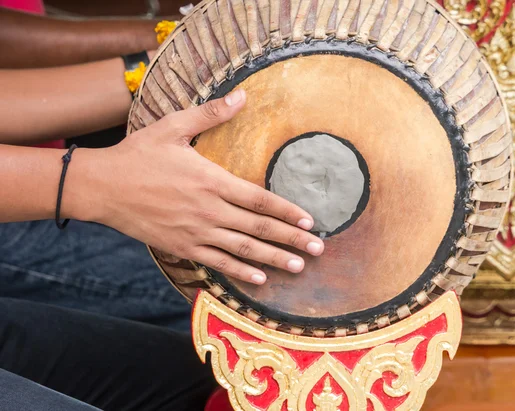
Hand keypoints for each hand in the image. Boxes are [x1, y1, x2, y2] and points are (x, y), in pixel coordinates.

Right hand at [67, 90, 324, 284]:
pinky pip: (217, 262)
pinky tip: (259, 278)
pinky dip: (240, 271)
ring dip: (274, 258)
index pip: (260, 198)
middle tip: (319, 248)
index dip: (288, 210)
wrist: (102, 187)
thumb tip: (241, 95)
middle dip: (292, 238)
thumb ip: (210, 114)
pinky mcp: (182, 246)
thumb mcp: (173, 126)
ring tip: (299, 266)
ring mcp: (196, 231)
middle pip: (259, 227)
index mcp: (211, 179)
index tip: (310, 220)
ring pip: (243, 249)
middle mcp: (209, 209)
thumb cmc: (138, 154)